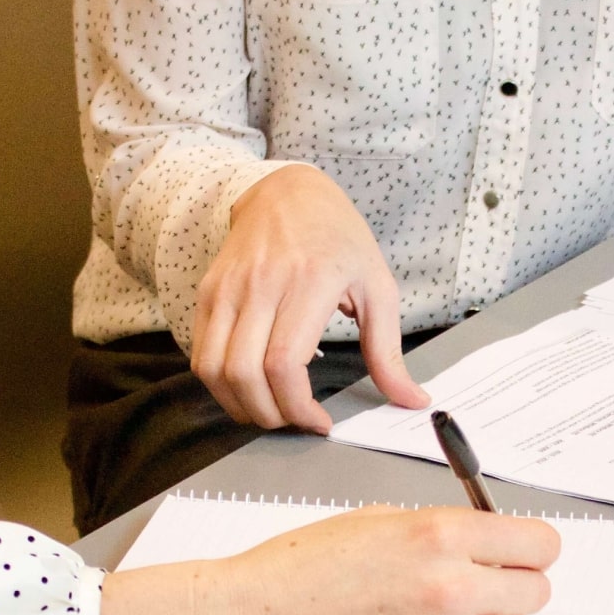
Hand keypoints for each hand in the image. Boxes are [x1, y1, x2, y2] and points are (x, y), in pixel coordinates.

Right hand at [100, 506, 559, 614]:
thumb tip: (488, 541)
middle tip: (486, 584)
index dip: (533, 547)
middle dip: (514, 586)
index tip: (524, 552)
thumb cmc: (300, 572)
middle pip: (535, 592)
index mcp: (438, 535)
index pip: (539, 544)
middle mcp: (449, 588)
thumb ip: (441, 530)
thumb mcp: (376, 522)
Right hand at [194, 166, 431, 433]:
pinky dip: (220, 384)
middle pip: (245, 374)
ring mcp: (228, 287)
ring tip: (270, 410)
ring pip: (214, 369)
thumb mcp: (377, 287)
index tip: (319, 422)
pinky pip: (201, 354)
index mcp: (310, 281)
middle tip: (294, 421)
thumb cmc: (338, 239)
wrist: (288, 193)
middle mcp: (262, 284)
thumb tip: (412, 400)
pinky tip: (249, 388)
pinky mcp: (208, 292)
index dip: (297, 407)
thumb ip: (389, 351)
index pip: (284, 362)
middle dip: (269, 415)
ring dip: (239, 405)